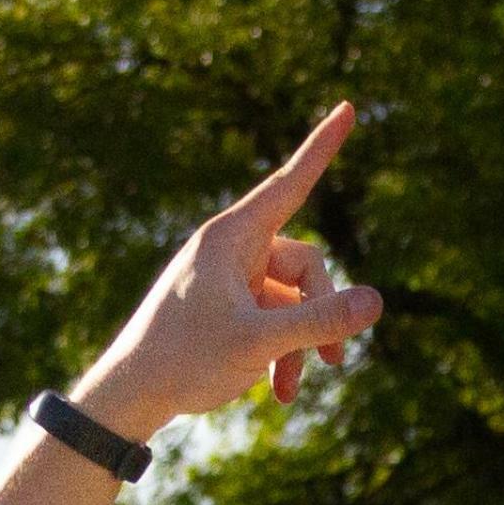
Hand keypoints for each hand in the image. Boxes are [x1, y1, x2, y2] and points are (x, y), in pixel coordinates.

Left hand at [73, 100, 381, 437]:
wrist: (127, 397)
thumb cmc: (182, 360)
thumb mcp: (257, 342)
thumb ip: (319, 322)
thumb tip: (376, 301)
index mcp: (231, 239)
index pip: (290, 183)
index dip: (322, 148)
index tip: (347, 108)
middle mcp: (231, 251)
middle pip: (305, 265)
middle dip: (321, 313)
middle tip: (334, 362)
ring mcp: (228, 281)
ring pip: (290, 300)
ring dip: (299, 344)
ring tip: (290, 390)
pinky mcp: (224, 309)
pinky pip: (269, 320)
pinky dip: (278, 352)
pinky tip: (277, 391)